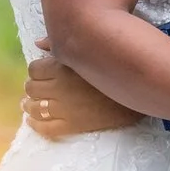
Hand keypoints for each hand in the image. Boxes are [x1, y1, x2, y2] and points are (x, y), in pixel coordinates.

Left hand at [21, 41, 140, 138]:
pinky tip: (32, 121)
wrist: (140, 90)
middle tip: (38, 89)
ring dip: (30, 105)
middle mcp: (59, 87)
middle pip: (32, 88)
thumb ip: (60, 44)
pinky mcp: (73, 125)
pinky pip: (45, 127)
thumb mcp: (89, 49)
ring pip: (35, 108)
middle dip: (33, 88)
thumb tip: (37, 42)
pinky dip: (35, 124)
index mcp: (62, 66)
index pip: (34, 69)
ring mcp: (65, 108)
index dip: (36, 71)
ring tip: (29, 104)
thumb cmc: (116, 63)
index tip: (42, 74)